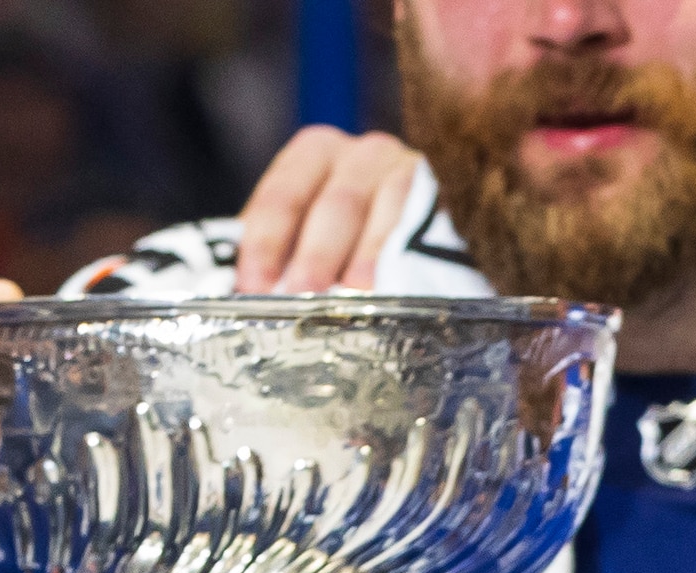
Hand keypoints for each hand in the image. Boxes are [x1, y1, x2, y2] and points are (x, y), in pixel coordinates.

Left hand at [234, 125, 429, 292]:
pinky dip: (407, 256)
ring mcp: (409, 170)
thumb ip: (281, 249)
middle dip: (316, 256)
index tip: (256, 286)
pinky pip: (424, 225)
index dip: (265, 243)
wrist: (427, 225)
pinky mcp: (445, 197)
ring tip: (350, 296)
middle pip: (335, 205)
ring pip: (384, 213)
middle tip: (301, 297)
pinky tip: (396, 286)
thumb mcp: (310, 229)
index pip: (282, 195)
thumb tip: (250, 294)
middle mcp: (363, 153)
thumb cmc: (353, 234)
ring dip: (365, 259)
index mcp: (315, 153)